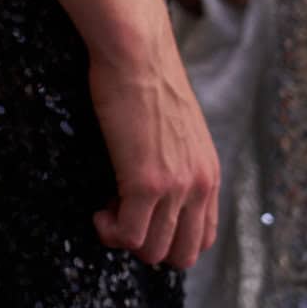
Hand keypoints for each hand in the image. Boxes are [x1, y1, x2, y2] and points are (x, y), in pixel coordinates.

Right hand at [88, 34, 219, 270]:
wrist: (136, 54)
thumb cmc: (147, 79)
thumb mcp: (178, 128)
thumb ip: (177, 159)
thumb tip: (154, 175)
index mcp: (208, 173)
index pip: (202, 237)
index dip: (169, 239)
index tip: (141, 220)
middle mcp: (199, 186)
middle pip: (182, 253)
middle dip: (149, 246)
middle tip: (122, 220)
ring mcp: (175, 187)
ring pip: (154, 251)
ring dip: (125, 240)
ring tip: (106, 214)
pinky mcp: (145, 183)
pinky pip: (129, 234)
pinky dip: (110, 232)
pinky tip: (98, 213)